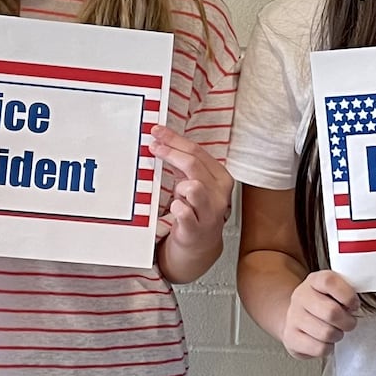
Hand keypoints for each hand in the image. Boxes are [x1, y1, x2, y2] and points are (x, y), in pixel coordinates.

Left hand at [151, 126, 232, 249]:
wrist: (200, 243)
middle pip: (194, 164)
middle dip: (170, 151)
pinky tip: (175, 208)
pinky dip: (176, 207)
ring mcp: (210, 212)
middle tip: (154, 146)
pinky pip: (182, 211)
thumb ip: (186, 165)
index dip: (176, 140)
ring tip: (177, 194)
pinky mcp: (197, 228)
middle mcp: (219, 194)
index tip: (159, 132)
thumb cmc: (197, 210)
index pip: (198, 152)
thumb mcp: (197, 183)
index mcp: (221, 178)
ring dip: (180, 186)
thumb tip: (164, 140)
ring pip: (193, 186)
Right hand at [283, 269, 360, 358]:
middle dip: (347, 322)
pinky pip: (319, 348)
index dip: (348, 295)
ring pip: (326, 333)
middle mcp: (300, 297)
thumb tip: (354, 306)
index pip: (330, 282)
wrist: (296, 318)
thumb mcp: (333, 291)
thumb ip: (346, 293)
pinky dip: (328, 348)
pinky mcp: (291, 338)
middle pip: (331, 312)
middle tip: (349, 322)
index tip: (354, 305)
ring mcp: (293, 317)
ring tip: (336, 332)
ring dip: (338, 335)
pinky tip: (325, 341)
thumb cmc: (322, 305)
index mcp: (314, 281)